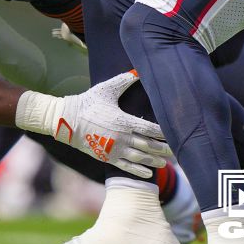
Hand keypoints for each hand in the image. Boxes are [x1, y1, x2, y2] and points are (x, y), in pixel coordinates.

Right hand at [15, 71, 170, 177]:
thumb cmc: (87, 103)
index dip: (165, 133)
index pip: (151, 129)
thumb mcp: (106, 89)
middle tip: (177, 151)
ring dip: (155, 160)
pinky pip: (127, 167)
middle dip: (164, 149)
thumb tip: (138, 71)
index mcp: (124, 121)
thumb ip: (124, 80)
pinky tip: (149, 173)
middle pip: (149, 145)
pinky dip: (140, 171)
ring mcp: (115, 149)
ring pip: (141, 158)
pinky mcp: (107, 157)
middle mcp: (122, 137)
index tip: (175, 133)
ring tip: (167, 162)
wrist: (66, 121)